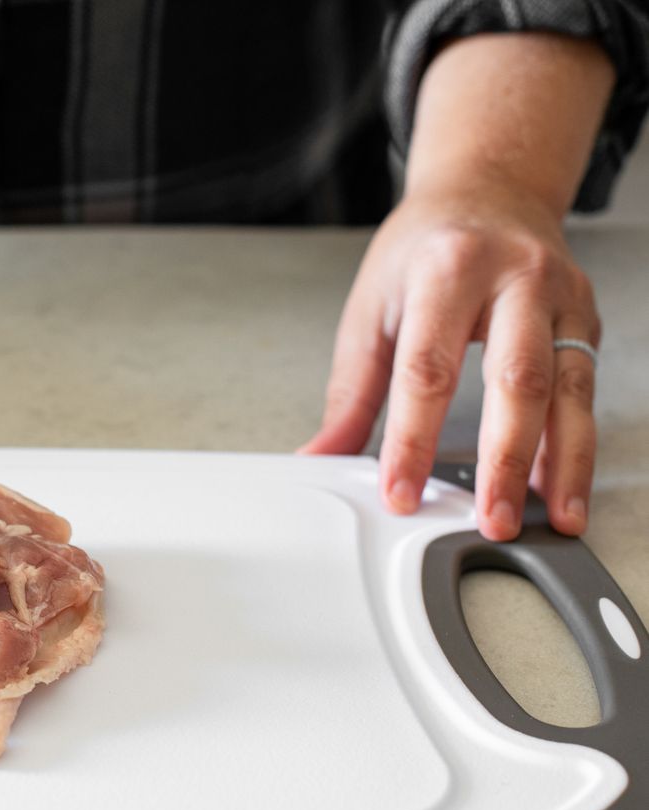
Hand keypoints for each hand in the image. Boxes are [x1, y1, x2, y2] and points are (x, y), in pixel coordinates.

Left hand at [300, 183, 598, 539]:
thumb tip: (322, 454)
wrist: (487, 191)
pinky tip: (561, 486)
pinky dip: (575, 444)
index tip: (401, 491)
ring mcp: (560, 297)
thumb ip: (351, 392)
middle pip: (516, 380)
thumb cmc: (423, 251)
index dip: (414, 439)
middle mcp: (514, 278)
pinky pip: (585, 389)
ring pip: (569, 390)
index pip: (428, 370)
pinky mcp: (585, 318)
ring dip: (561, 463)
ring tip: (550, 519)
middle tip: (489, 518)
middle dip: (504, 459)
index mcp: (446, 270)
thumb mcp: (371, 309)